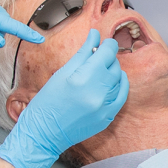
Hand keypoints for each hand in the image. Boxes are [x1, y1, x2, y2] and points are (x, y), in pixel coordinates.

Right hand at [0, 31, 127, 167]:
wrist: (44, 133)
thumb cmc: (47, 103)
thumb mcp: (61, 73)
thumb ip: (82, 53)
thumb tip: (95, 35)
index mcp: (83, 78)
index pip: (107, 52)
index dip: (107, 44)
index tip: (103, 43)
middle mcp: (97, 92)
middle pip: (114, 64)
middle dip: (107, 57)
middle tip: (97, 56)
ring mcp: (105, 106)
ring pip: (119, 78)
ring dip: (112, 71)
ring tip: (99, 71)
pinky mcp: (108, 116)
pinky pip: (122, 95)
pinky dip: (120, 84)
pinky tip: (113, 80)